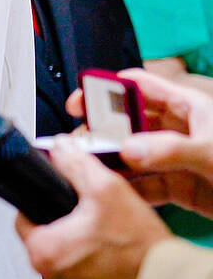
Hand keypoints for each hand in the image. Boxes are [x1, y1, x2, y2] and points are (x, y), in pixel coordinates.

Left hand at [16, 138, 172, 278]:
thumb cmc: (141, 249)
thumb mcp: (108, 191)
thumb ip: (76, 166)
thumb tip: (59, 149)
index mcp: (43, 252)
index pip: (24, 222)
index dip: (42, 209)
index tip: (59, 207)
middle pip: (45, 246)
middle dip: (64, 234)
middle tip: (92, 227)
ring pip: (65, 270)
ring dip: (80, 260)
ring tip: (108, 249)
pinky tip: (116, 271)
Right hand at [70, 69, 212, 214]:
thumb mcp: (212, 154)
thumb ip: (171, 150)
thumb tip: (129, 151)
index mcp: (190, 107)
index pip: (140, 86)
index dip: (107, 89)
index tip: (81, 101)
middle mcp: (179, 131)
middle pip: (129, 122)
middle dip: (102, 131)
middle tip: (80, 142)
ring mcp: (177, 159)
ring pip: (132, 155)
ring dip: (110, 162)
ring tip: (89, 168)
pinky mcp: (180, 187)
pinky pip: (144, 184)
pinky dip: (127, 188)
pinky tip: (113, 191)